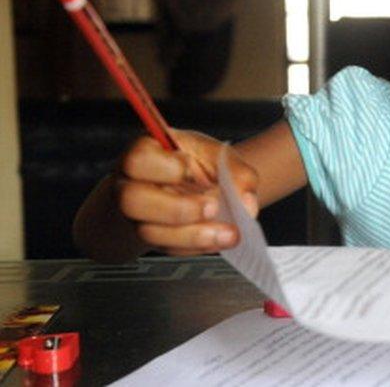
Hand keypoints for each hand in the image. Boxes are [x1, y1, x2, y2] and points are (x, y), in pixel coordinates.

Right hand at [115, 130, 258, 255]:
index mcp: (144, 154)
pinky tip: (218, 239)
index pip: (138, 159)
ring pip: (149, 232)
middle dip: (177, 209)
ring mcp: (137, 215)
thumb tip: (247, 201)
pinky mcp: (152, 237)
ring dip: (193, 236)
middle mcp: (131, 185)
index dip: (166, 168)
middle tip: (213, 208)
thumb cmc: (192, 164)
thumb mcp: (215, 155)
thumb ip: (236, 171)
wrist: (185, 184)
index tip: (189, 168)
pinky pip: (169, 248)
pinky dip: (198, 246)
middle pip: (132, 200)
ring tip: (227, 233)